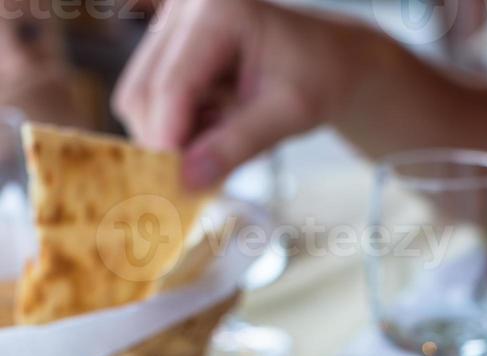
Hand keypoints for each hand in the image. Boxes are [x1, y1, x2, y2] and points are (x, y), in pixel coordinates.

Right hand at [112, 0, 366, 187]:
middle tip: (193, 180)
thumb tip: (187, 181)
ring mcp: (171, 24)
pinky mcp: (167, 45)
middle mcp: (186, 6)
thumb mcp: (288, 115)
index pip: (174, 85)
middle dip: (163, 142)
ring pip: (138, 98)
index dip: (169, 141)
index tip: (176, 187)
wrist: (327, 61)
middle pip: (143, 90)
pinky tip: (210, 132)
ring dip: (168, 137)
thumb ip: (237, 146)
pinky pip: (150, 100)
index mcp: (220, 10)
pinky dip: (174, 128)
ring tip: (214, 150)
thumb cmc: (317, 79)